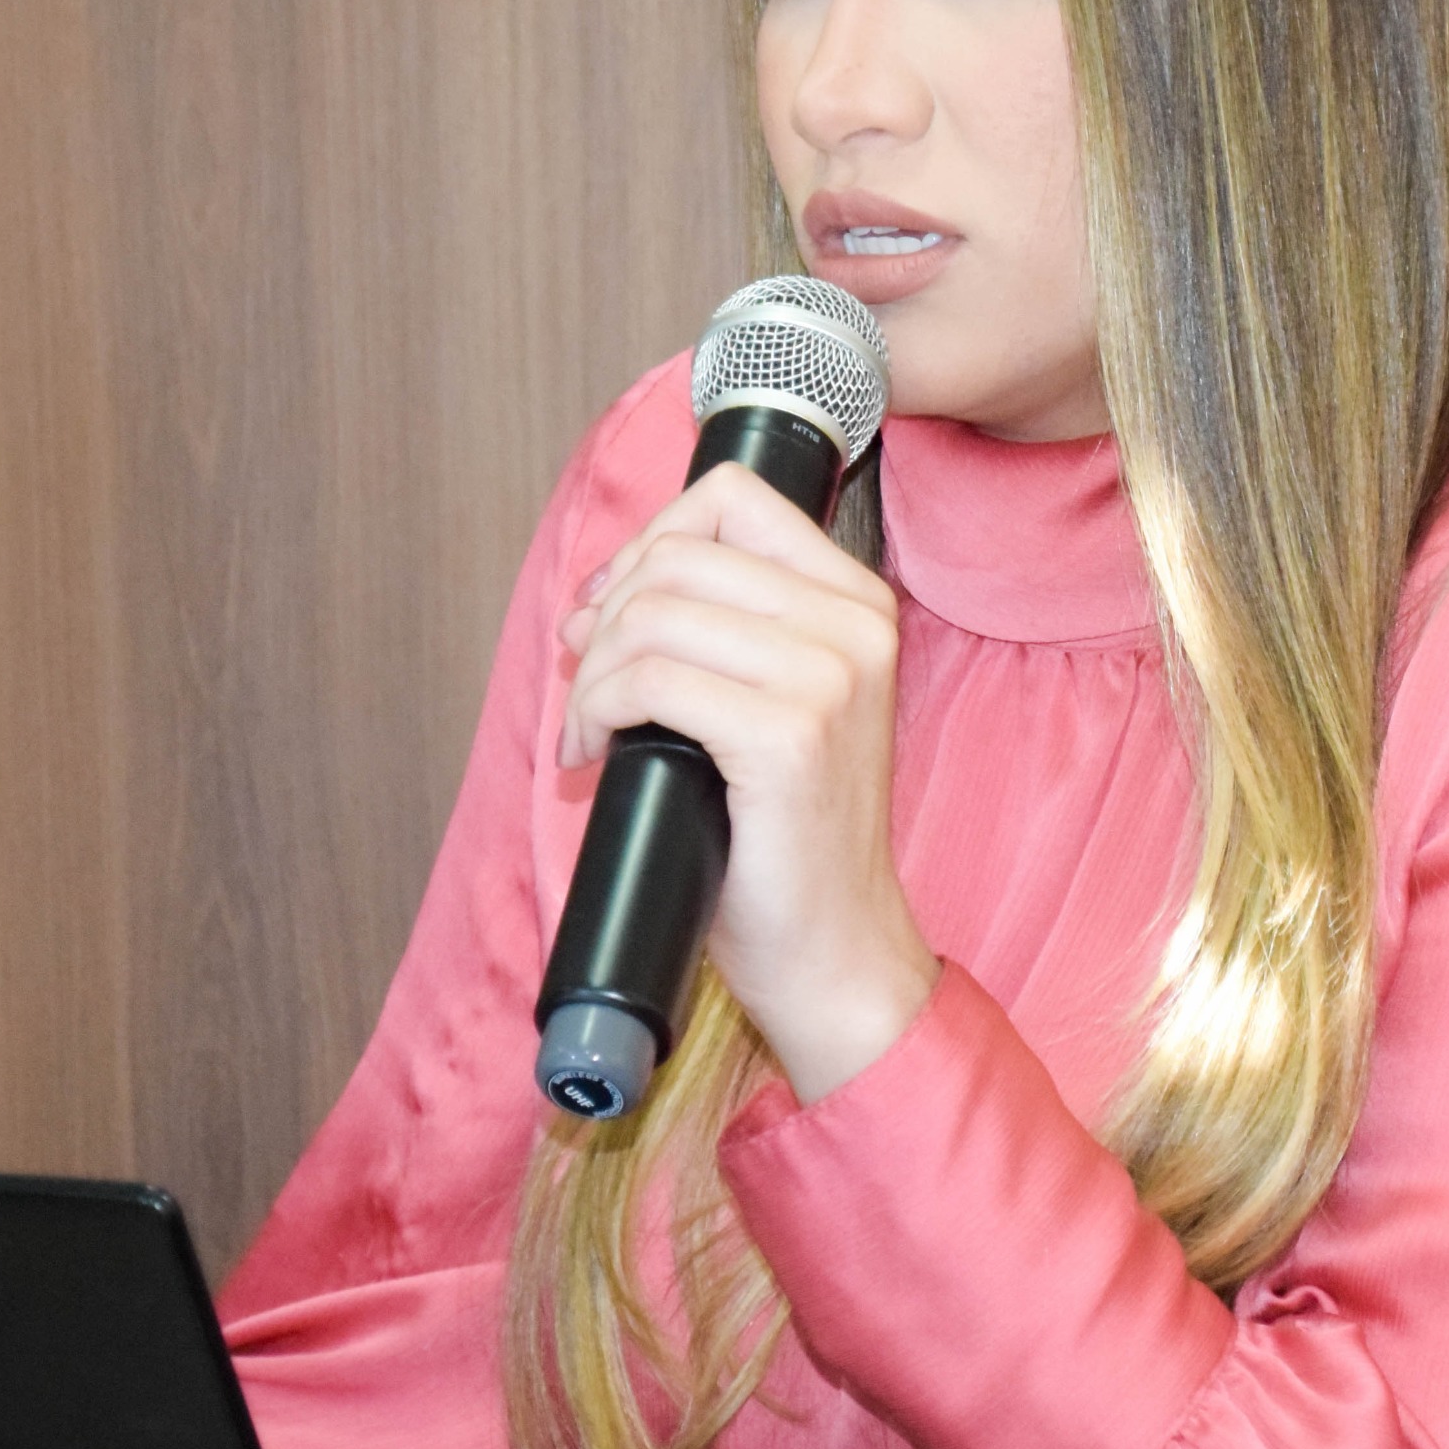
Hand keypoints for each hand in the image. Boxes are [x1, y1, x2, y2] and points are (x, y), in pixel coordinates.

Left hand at [557, 463, 934, 1102]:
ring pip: (651, 614)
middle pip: (677, 557)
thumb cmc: (786, 837)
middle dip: (604, 620)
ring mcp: (829, 677)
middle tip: (590, 693)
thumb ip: (713, 629)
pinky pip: (647, 680)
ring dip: (591, 674)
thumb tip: (598, 593)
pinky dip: (594, 712)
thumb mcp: (769, 701)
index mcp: (858, 603)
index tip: (613, 611)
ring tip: (589, 732)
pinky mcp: (789, 735)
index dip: (648, 542)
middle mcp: (857, 626)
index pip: (730, 500)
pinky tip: (591, 757)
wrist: (835, 948)